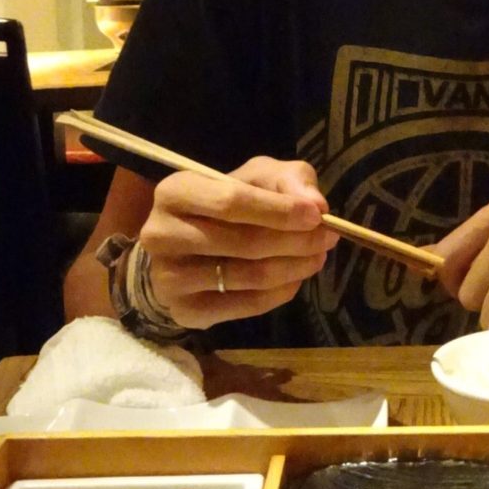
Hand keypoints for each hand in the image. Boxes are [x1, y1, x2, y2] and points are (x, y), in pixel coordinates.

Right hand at [136, 156, 337, 329]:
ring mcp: (168, 278)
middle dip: (295, 241)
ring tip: (316, 257)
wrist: (188, 246)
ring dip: (294, 267)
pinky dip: (280, 293)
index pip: (231, 201)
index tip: (316, 215)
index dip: (279, 210)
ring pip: (248, 276)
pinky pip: (245, 305)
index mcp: (175, 191)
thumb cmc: (225, 203)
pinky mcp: (184, 311)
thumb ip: (289, 180)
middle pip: (243, 242)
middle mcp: (161, 235)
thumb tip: (316, 204)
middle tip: (327, 238)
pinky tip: (294, 278)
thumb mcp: (257, 177)